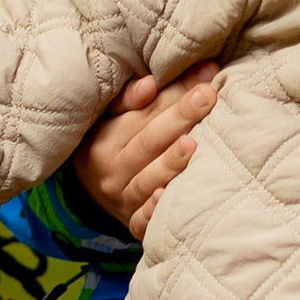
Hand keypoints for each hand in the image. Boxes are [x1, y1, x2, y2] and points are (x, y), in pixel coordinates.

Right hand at [73, 61, 223, 241]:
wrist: (91, 193)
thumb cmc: (112, 145)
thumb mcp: (110, 120)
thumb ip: (129, 100)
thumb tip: (150, 82)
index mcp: (105, 138)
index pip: (145, 112)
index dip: (176, 93)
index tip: (206, 74)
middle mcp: (111, 169)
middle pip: (149, 141)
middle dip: (180, 116)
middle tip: (208, 96)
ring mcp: (122, 199)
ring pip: (146, 179)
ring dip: (169, 162)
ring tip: (191, 143)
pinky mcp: (132, 224)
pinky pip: (141, 220)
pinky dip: (152, 210)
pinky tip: (166, 197)